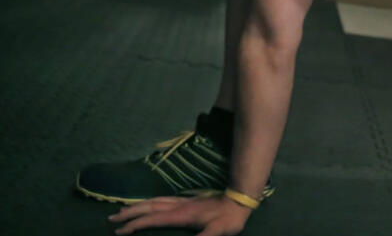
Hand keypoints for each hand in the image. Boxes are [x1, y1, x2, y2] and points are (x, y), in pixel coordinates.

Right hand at [108, 195, 251, 235]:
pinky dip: (149, 203)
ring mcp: (182, 202)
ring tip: (122, 210)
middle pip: (149, 207)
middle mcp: (178, 206)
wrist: (239, 200)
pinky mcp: (186, 201)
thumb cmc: (228, 219)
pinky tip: (147, 205)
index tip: (119, 231)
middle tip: (112, 218)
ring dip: (137, 205)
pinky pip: (161, 201)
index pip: (153, 219)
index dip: (135, 225)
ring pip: (154, 201)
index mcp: (181, 215)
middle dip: (130, 212)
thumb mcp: (217, 232)